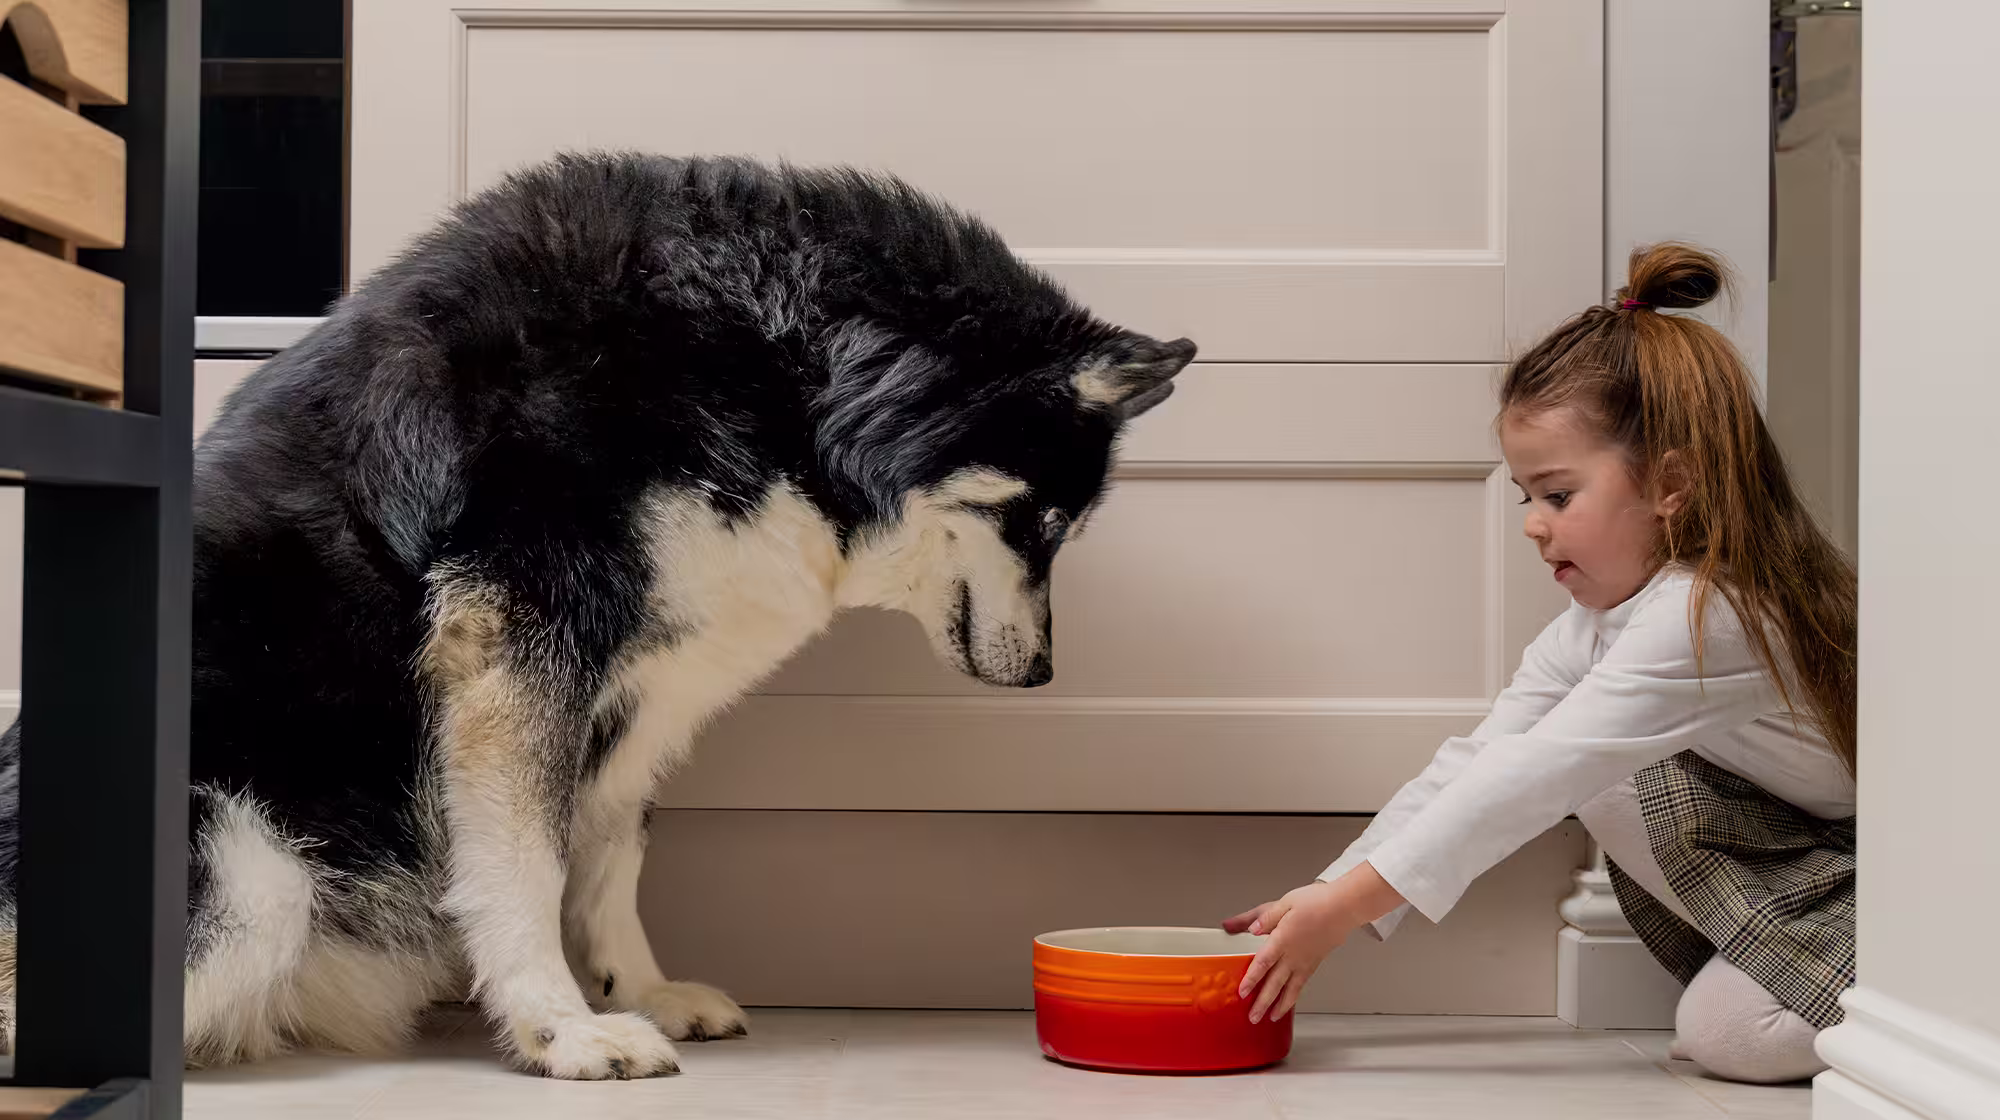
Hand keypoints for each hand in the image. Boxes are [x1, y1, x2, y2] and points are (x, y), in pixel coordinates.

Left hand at [1221, 863, 1406, 1023]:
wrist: (1344, 907)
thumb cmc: (1318, 902)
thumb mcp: (1285, 902)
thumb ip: (1265, 918)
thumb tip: (1248, 928)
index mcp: (1283, 939)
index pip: (1263, 963)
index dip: (1252, 979)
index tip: (1242, 992)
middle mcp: (1294, 955)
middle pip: (1275, 983)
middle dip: (1263, 1002)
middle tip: (1253, 1017)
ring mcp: (1305, 961)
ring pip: (1290, 989)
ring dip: (1279, 1005)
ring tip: (1270, 1018)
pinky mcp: (1314, 963)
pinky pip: (1301, 984)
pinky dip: (1293, 997)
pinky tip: (1288, 1002)